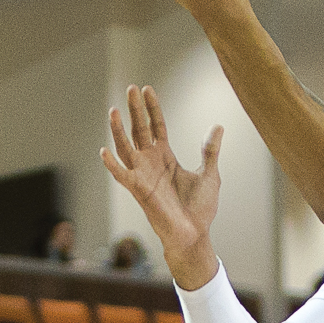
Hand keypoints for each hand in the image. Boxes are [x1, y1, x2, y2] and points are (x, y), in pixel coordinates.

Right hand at [99, 86, 223, 289]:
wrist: (195, 234)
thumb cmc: (200, 209)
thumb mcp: (210, 174)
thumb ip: (210, 151)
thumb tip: (219, 126)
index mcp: (166, 157)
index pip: (156, 126)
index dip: (152, 108)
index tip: (147, 89)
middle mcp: (151, 163)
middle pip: (139, 130)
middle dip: (135, 110)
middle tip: (130, 88)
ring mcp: (142, 175)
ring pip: (126, 147)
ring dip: (118, 130)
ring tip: (113, 111)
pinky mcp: (138, 190)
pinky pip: (122, 175)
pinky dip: (112, 165)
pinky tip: (104, 151)